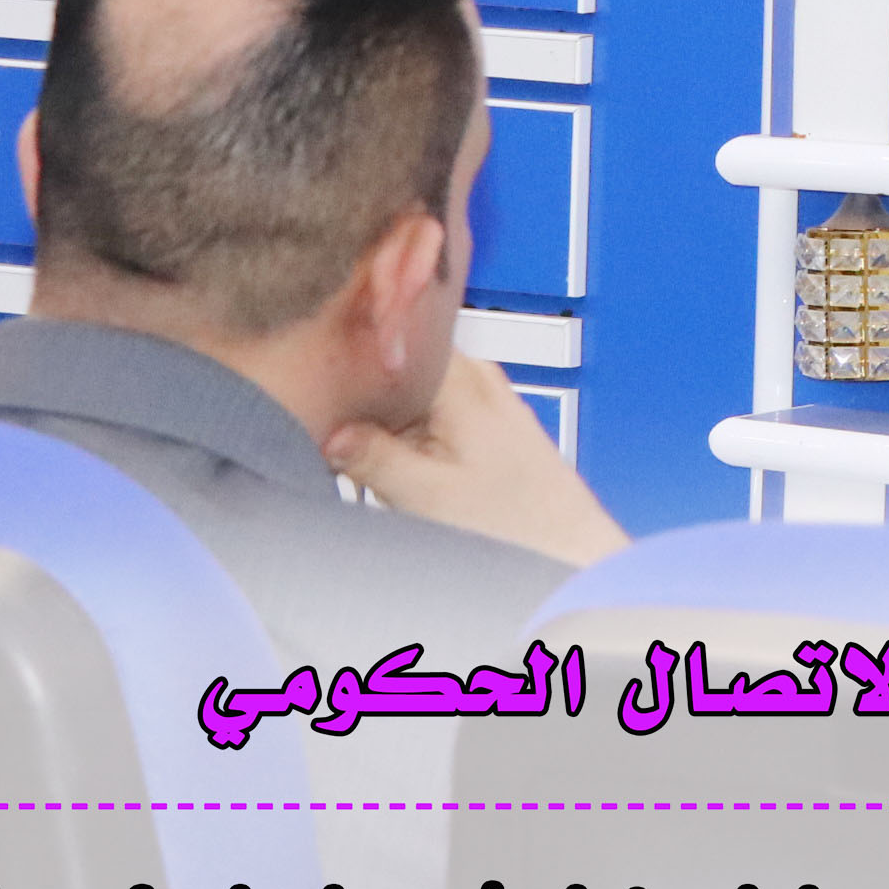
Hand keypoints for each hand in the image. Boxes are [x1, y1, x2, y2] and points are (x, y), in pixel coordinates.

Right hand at [325, 354, 628, 567]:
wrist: (570, 548)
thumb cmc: (516, 525)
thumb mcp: (425, 495)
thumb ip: (371, 457)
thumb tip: (328, 432)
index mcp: (461, 378)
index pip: (395, 340)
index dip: (353, 359)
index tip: (318, 380)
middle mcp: (479, 377)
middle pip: (403, 365)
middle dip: (365, 391)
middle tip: (328, 421)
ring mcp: (489, 399)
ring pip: (417, 390)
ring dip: (387, 414)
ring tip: (355, 444)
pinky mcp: (492, 425)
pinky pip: (437, 412)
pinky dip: (412, 429)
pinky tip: (396, 458)